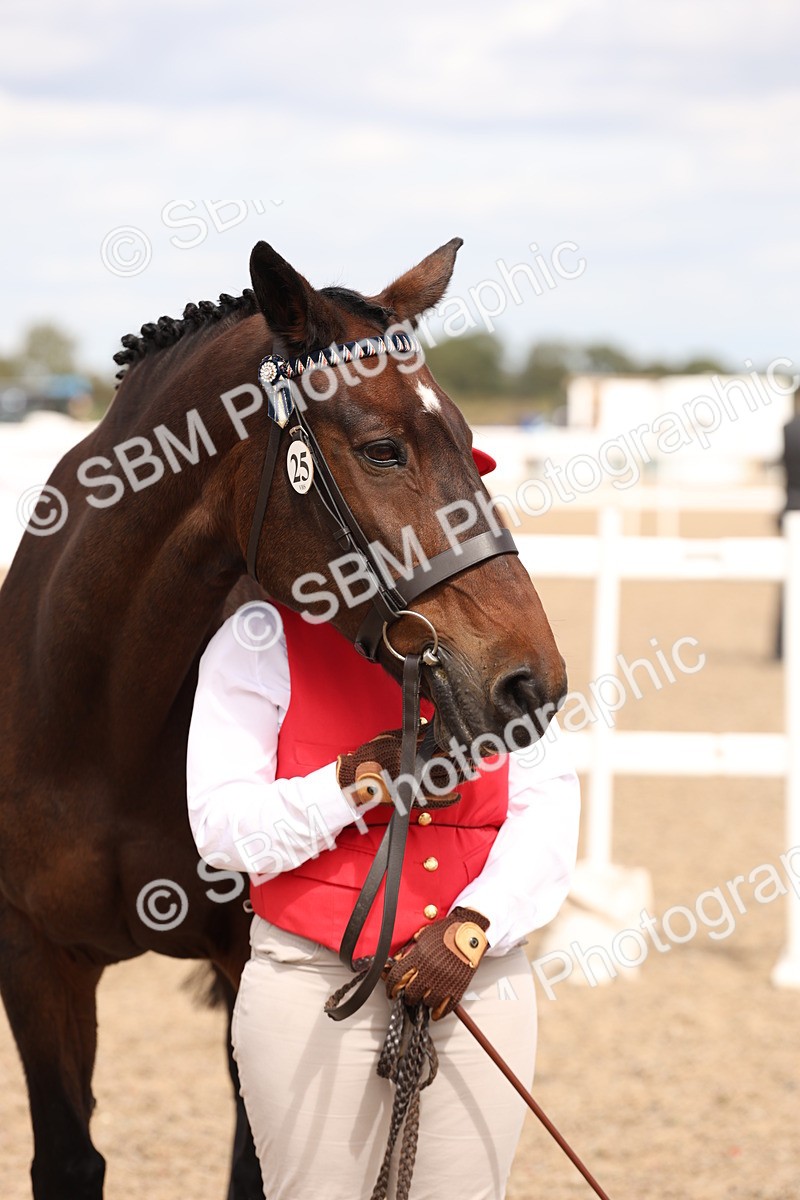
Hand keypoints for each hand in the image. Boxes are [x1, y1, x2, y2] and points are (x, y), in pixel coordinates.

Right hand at [336, 726, 464, 808]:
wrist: (356, 778)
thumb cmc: (371, 755)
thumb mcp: (390, 737)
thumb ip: (411, 733)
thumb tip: (428, 724)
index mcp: (411, 753)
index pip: (439, 749)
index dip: (455, 747)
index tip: (468, 743)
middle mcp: (415, 770)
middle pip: (445, 767)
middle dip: (462, 763)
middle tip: (476, 759)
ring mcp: (413, 786)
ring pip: (443, 784)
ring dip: (459, 779)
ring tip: (472, 774)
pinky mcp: (409, 799)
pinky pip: (432, 802)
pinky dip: (446, 801)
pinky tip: (457, 797)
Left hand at [382, 907, 489, 1019]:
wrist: (470, 933)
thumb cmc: (447, 932)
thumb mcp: (424, 936)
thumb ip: (409, 950)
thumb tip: (396, 962)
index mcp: (419, 957)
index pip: (397, 977)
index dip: (391, 988)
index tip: (391, 992)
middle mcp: (429, 971)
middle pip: (411, 993)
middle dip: (407, 996)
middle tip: (409, 996)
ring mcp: (443, 981)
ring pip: (426, 1002)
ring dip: (423, 1002)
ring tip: (423, 999)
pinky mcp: (457, 988)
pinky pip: (445, 1007)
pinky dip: (438, 1012)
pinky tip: (435, 1012)